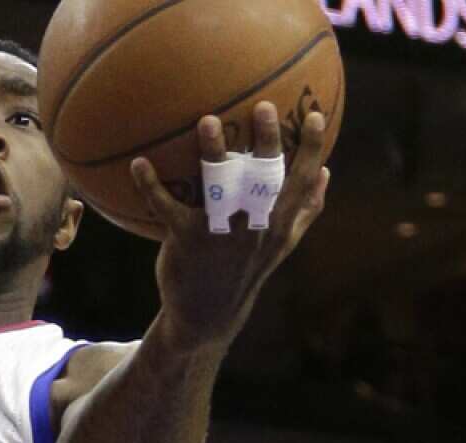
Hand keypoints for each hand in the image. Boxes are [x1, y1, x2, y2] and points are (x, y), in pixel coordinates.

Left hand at [130, 103, 330, 350]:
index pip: (301, 181)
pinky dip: (150, 186)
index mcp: (278, 221)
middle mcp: (254, 225)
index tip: (316, 114)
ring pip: (220, 188)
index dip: (312, 148)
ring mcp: (221, 233)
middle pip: (265, 178)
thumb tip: (327, 172)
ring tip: (207, 120)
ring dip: (214, 153)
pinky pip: (167, 209)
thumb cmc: (244, 269)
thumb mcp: (280, 245)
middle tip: (263, 105)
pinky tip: (138, 164)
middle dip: (268, 142)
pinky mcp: (186, 241)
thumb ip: (304, 210)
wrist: (207, 314)